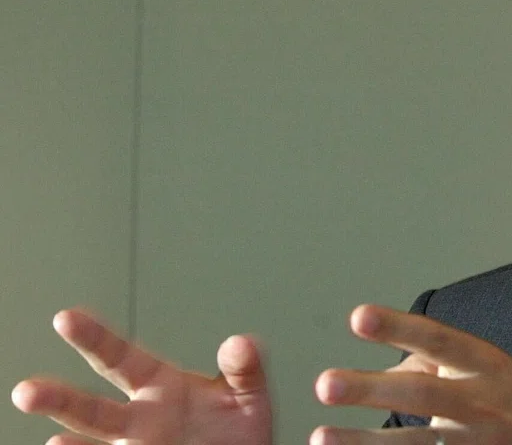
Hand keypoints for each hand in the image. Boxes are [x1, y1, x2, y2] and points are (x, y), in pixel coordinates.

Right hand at [11, 309, 272, 444]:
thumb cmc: (239, 431)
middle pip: (93, 409)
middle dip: (59, 399)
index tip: (66, 316)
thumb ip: (245, 368)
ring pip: (95, 443)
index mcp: (161, 385)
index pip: (121, 357)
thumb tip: (241, 344)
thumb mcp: (248, 394)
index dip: (95, 337)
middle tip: (27, 391)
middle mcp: (140, 419)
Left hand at [313, 305, 511, 444]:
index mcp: (488, 366)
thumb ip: (442, 360)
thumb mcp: (494, 371)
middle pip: (425, 395)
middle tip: (325, 383)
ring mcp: (480, 444)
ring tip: (320, 436)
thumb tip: (392, 363)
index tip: (358, 317)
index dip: (400, 328)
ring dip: (366, 443)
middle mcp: (483, 403)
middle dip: (373, 389)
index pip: (441, 340)